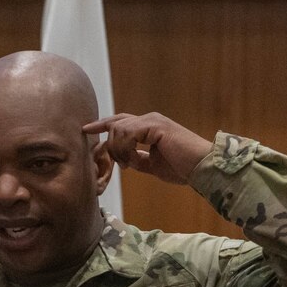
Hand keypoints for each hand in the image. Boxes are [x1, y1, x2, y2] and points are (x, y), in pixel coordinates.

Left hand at [83, 113, 213, 185]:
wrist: (201, 167)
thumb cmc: (182, 167)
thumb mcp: (153, 165)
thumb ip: (138, 159)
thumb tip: (124, 160)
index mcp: (148, 126)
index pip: (119, 121)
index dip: (102, 124)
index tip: (85, 129)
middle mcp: (149, 119)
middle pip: (115, 124)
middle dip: (110, 145)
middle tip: (122, 165)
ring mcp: (153, 120)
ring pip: (119, 129)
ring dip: (120, 151)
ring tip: (133, 165)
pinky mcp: (156, 126)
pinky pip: (129, 134)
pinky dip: (127, 150)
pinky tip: (136, 161)